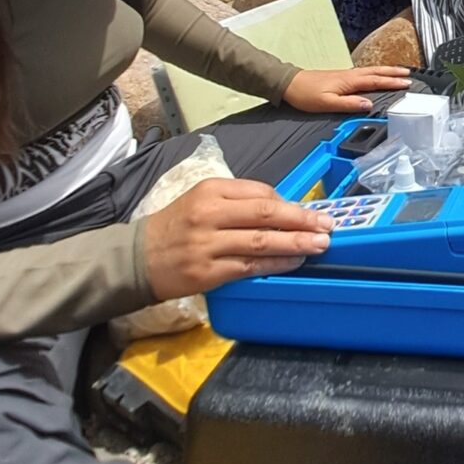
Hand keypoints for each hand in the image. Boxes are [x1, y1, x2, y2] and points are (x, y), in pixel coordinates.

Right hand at [143, 177, 333, 299]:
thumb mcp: (201, 201)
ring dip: (295, 243)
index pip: (259, 192)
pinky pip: (249, 266)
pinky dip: (275, 263)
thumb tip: (281, 207)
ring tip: (319, 244)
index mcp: (211, 191)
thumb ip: (237, 201)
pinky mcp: (207, 272)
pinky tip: (293, 262)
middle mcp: (210, 214)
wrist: (137, 258)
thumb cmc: (176, 227)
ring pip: (260, 241)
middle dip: (301, 219)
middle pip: (265, 213)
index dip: (290, 203)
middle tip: (327, 225)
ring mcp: (208, 244)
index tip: (312, 211)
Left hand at [283, 65, 410, 113]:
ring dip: (386, 71)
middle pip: (376, 72)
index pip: (375, 81)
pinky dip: (375, 73)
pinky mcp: (341, 76)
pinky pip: (364, 73)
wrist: (290, 84)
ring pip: (371, 71)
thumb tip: (368, 105)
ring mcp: (345, 74)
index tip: (406, 83)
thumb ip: (348, 104)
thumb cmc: (306, 94)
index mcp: (349, 81)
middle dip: (393, 73)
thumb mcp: (326, 103)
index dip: (392, 82)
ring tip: (398, 72)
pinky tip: (375, 75)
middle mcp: (349, 75)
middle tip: (409, 74)